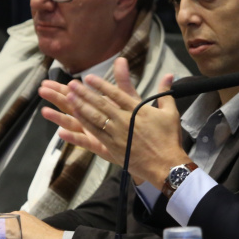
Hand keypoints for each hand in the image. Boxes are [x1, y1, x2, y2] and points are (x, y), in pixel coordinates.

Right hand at [45, 57, 142, 165]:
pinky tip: (61, 133)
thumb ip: (122, 80)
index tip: (47, 81)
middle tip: (42, 90)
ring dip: (58, 117)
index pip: (75, 95)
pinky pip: (84, 142)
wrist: (146, 141)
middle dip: (56, 98)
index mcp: (95, 106)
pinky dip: (72, 138)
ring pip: (73, 123)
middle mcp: (91, 119)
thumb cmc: (135, 119)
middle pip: (69, 107)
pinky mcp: (99, 146)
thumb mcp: (128, 98)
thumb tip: (121, 59)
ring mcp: (93, 133)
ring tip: (45, 111)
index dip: (61, 88)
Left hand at [61, 57, 189, 185]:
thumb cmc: (169, 139)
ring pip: (95, 118)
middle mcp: (125, 120)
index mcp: (138, 110)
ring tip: (68, 97)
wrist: (166, 165)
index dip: (101, 85)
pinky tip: (73, 119)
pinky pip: (95, 134)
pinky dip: (83, 126)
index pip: (116, 94)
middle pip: (101, 104)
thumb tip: (169, 74)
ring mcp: (117, 134)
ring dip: (80, 107)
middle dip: (85, 93)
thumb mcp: (170, 112)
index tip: (89, 78)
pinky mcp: (112, 147)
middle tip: (72, 84)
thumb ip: (165, 92)